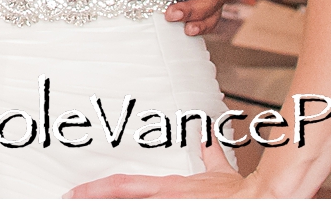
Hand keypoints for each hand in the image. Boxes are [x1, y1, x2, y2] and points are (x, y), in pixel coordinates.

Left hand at [64, 139, 247, 196]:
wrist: (263, 198)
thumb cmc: (240, 193)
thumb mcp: (221, 173)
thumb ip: (210, 156)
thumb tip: (206, 134)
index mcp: (169, 187)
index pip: (122, 185)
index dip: (94, 189)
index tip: (72, 193)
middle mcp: (166, 197)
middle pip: (119, 195)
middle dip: (92, 196)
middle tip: (67, 199)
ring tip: (82, 203)